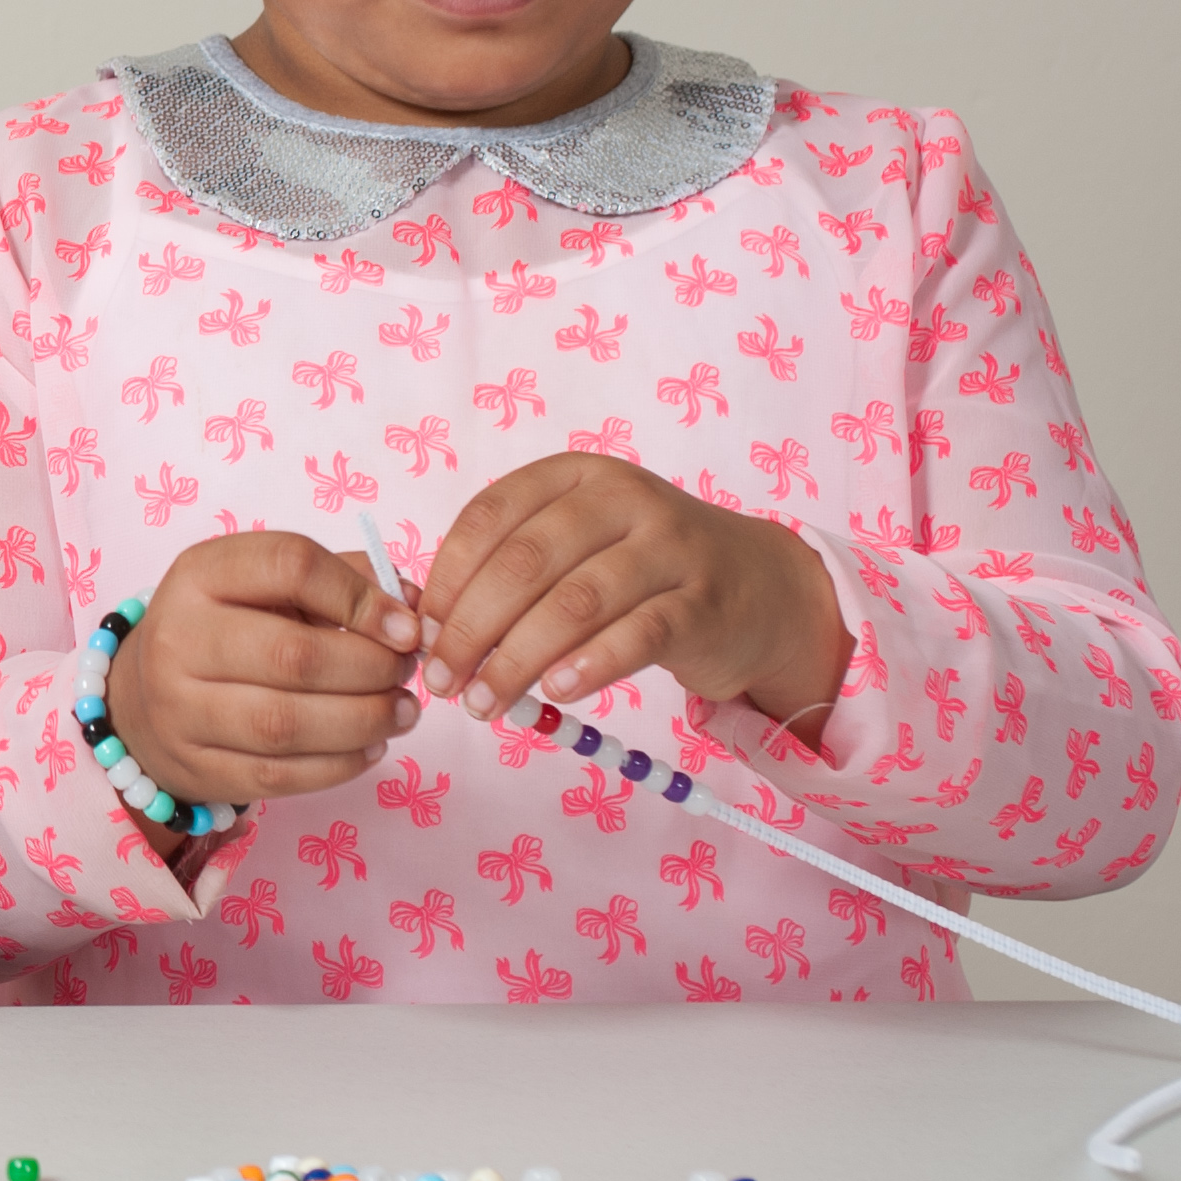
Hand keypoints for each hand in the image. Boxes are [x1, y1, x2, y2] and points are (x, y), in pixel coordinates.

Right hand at [103, 529, 420, 817]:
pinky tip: (369, 747)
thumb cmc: (225, 631)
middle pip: (294, 656)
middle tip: (405, 672)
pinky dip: (339, 765)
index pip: (291, 567)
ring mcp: (179, 709)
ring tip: (401, 712)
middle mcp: (179, 637)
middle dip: (371, 668)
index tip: (407, 626)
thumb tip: (413, 606)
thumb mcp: (266, 586)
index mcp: (201, 574)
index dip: (360, 597)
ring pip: (287, 725)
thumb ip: (342, 579)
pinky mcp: (194, 767)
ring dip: (364, 721)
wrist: (141, 700)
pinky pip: (278, 777)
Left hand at [412, 453, 850, 730]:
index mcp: (576, 477)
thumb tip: (432, 630)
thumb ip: (514, 572)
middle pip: (524, 563)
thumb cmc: (643, 571)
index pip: (490, 517)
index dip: (445, 578)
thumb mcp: (579, 547)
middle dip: (470, 629)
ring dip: (516, 660)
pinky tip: (555, 692)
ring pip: (575, 603)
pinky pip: (637, 635)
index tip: (419, 633)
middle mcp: (623, 500)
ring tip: (484, 703)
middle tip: (441, 682)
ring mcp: (670, 547)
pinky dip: (589, 666)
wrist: (761, 588)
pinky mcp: (704, 604)